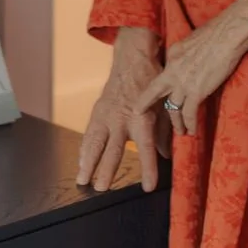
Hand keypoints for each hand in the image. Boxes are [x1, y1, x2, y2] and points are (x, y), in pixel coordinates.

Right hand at [76, 27, 170, 192]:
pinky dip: (83, 150)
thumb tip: (166, 156)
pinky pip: (88, 133)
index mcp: (143, 117)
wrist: (132, 59)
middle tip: (101, 188)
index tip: (149, 187)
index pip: (146, 147)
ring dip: (88, 162)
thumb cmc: (151, 83)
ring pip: (95, 142)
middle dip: (106, 169)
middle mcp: (122, 118)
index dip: (148, 168)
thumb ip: (165, 132)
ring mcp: (107, 115)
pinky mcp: (97, 112)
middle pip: (113, 148)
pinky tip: (80, 164)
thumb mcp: (164, 105)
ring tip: (83, 180)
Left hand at [134, 0, 247, 134]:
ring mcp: (183, 82)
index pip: (160, 76)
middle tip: (139, 115)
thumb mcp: (192, 41)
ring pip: (173, 108)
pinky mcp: (196, 92)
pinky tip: (192, 131)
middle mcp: (173, 70)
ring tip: (179, 131)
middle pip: (154, 93)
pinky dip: (190, 124)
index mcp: (172, 55)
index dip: (153, 88)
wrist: (228, 35)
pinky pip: (189, 114)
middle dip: (145, 105)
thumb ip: (186, 54)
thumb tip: (189, 61)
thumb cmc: (217, 33)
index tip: (147, 95)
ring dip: (176, 122)